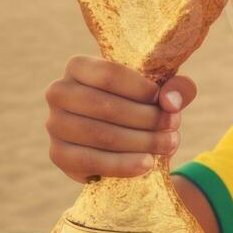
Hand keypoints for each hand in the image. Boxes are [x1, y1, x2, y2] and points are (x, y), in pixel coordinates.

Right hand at [44, 55, 195, 182]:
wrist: (124, 139)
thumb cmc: (142, 104)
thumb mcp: (163, 91)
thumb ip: (177, 88)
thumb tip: (171, 102)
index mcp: (78, 66)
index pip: (108, 74)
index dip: (140, 89)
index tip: (162, 100)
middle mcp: (59, 92)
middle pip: (105, 106)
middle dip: (146, 118)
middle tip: (173, 126)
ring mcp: (54, 124)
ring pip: (100, 135)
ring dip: (141, 142)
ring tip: (168, 144)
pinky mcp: (57, 154)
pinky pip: (90, 162)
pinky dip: (122, 165)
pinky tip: (147, 164)